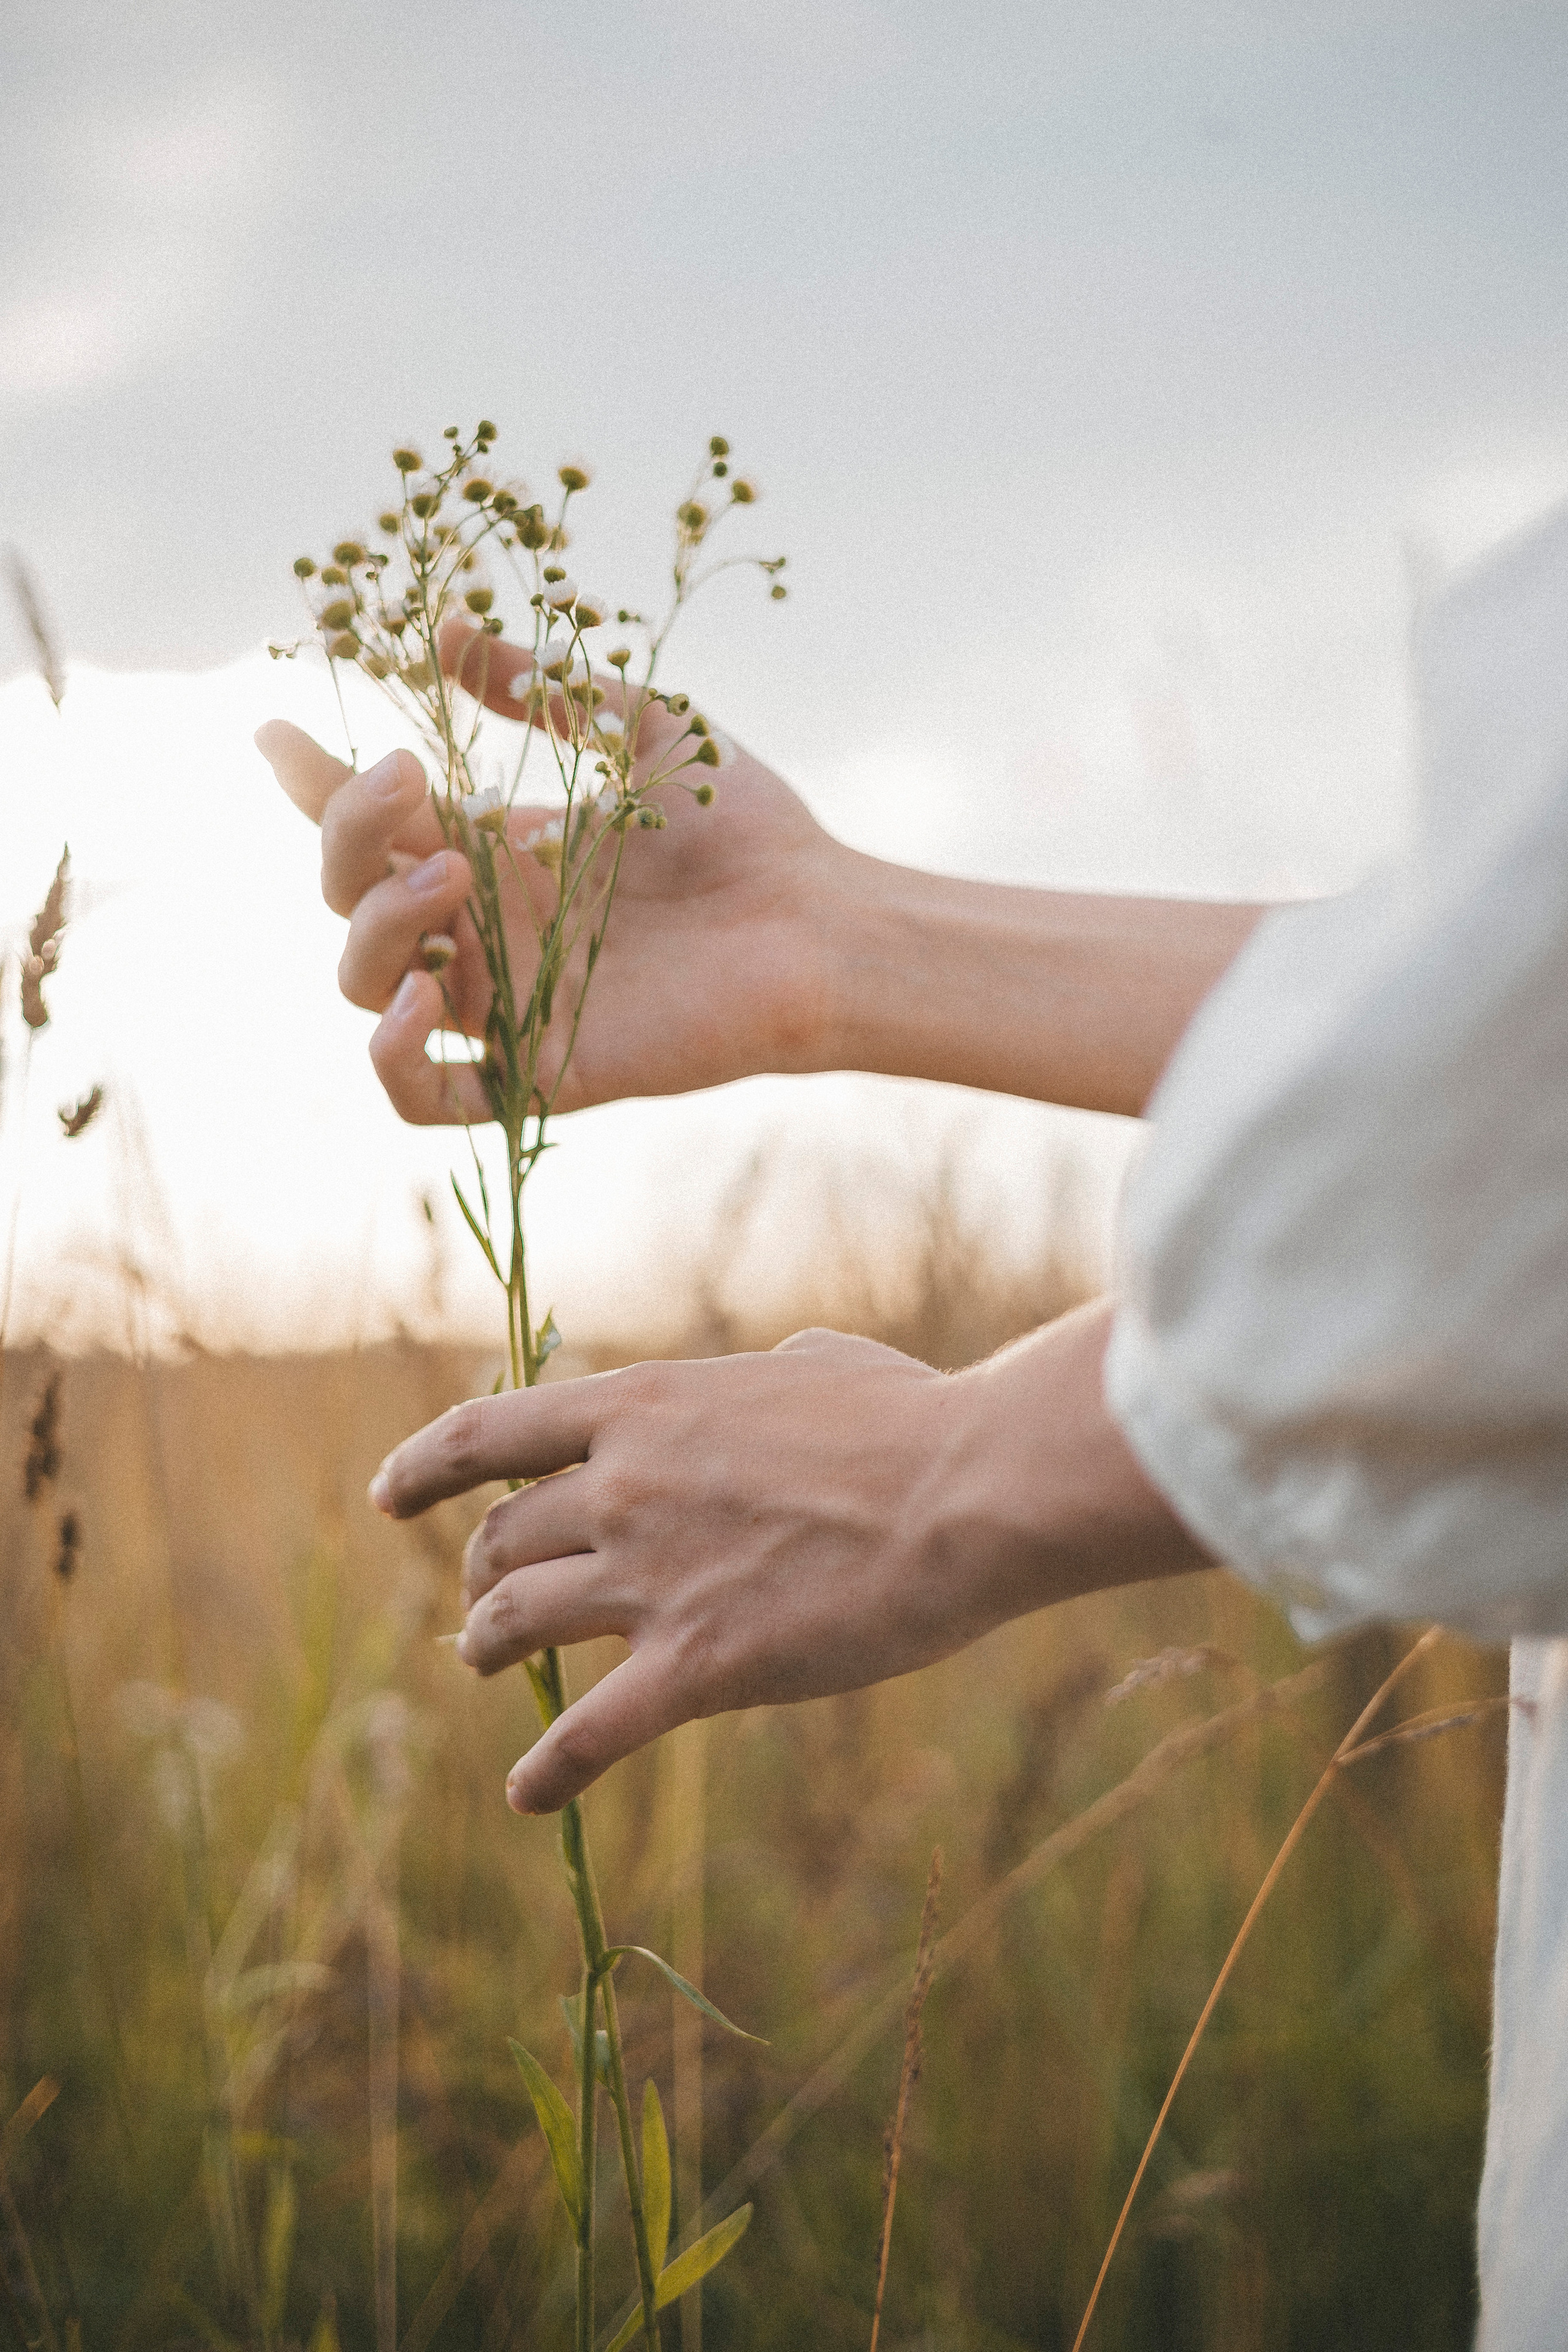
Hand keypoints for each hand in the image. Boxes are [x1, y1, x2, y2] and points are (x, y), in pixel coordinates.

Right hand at [256, 626, 841, 1122]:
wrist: (818, 919)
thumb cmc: (742, 826)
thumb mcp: (640, 729)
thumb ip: (544, 681)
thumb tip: (449, 626)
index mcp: (490, 849)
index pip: (369, 821)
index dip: (313, 783)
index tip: (277, 732)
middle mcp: (481, 928)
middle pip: (347, 896)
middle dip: (347, 835)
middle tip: (413, 783)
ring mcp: (502, 1005)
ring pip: (367, 987)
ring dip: (374, 926)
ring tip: (449, 876)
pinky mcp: (539, 1073)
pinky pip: (422, 1097)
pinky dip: (394, 1057)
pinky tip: (428, 996)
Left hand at [367, 1303, 1205, 1810]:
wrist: (962, 1494)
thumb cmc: (910, 1420)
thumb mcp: (817, 1365)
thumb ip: (765, 1374)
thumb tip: (771, 1372)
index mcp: (643, 1408)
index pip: (488, 1433)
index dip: (424, 1468)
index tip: (389, 1495)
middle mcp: (622, 1489)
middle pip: (501, 1541)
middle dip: (482, 1573)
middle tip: (485, 1601)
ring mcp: (650, 1580)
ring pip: (515, 1624)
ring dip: (485, 1647)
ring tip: (482, 1661)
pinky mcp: (694, 1668)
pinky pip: (586, 1734)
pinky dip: (545, 1770)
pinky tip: (525, 1796)